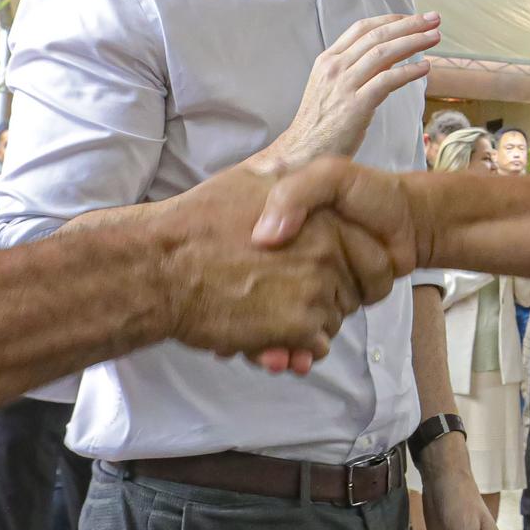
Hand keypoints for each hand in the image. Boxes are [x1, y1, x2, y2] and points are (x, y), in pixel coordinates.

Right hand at [158, 164, 408, 364]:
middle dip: (324, 299)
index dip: (345, 269)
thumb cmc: (199, 224)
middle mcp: (328, 252)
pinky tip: (264, 337)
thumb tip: (307, 188)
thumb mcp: (254, 180)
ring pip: (331, 321)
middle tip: (282, 296)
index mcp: (324, 217)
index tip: (318, 274)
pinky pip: (313, 347)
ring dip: (305, 326)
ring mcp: (316, 290)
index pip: (369, 254)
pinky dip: (293, 349)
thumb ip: (291, 188)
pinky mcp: (297, 326)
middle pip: (351, 291)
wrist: (161, 268)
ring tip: (267, 315)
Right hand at [256, 12, 440, 173]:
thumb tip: (388, 56)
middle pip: (377, 36)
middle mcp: (335, 67)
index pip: (362, 28)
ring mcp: (344, 85)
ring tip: (435, 37)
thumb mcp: (331, 88)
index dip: (390, 19)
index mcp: (327, 60)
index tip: (412, 17)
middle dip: (409, 24)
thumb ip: (355, 70)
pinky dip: (408, 71)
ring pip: (384, 53)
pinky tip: (425, 67)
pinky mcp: (356, 105)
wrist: (301, 153)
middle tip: (433, 19)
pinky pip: (387, 81)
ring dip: (414, 42)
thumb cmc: (321, 125)